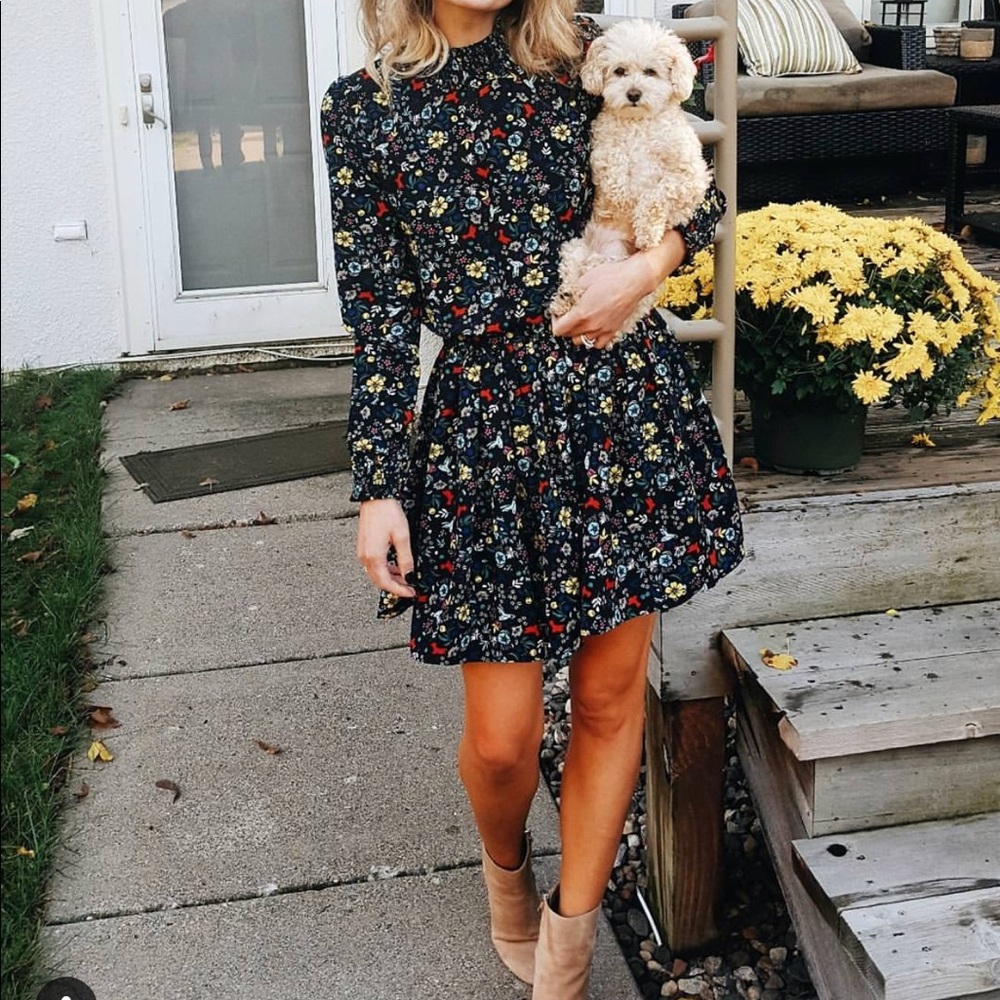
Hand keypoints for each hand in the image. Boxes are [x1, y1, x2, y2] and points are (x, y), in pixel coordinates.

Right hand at [356, 499, 415, 598]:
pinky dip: (384, 570)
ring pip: (375, 574)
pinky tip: (395, 567)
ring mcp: (362, 552)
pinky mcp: (363, 547)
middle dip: (395, 587)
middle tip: (409, 588)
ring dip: (390, 579)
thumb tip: (409, 575)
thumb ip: (406, 559)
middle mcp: (365, 557)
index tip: (411, 593)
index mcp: (374, 557)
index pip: (386, 583)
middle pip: (379, 581)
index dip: (399, 590)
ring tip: (405, 578)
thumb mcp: (402, 537)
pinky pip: (373, 565)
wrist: (376, 498)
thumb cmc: (387, 513)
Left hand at [551, 229, 686, 348]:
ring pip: (583, 341)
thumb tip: (564, 297)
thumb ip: (571, 292)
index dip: (555, 320)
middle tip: (567, 314)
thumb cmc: (611, 277)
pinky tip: (593, 329)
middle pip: (569, 336)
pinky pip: (599, 344)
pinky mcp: (613, 330)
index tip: (557, 312)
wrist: (634, 280)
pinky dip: (593, 339)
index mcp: (581, 314)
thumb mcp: (584, 280)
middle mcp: (592, 326)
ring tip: (580, 322)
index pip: (558, 329)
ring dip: (577, 333)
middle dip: (565, 326)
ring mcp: (603, 330)